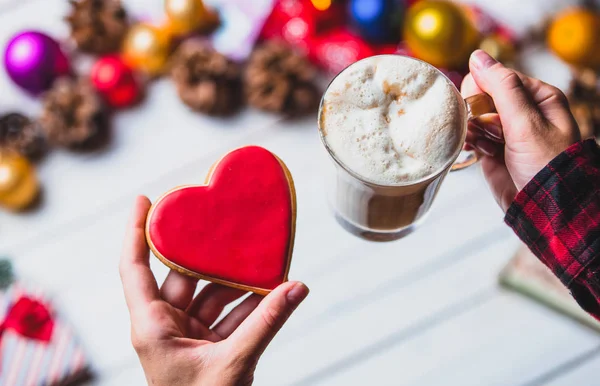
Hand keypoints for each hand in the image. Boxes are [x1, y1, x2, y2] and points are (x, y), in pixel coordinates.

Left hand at [119, 196, 308, 385]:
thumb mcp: (234, 363)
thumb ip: (266, 323)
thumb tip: (296, 288)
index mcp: (152, 327)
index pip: (135, 269)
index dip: (136, 232)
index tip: (143, 200)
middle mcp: (165, 326)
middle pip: (182, 276)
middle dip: (207, 254)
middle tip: (225, 225)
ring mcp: (186, 336)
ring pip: (211, 296)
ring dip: (237, 282)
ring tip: (263, 261)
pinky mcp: (206, 346)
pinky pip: (227, 315)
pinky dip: (248, 305)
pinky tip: (271, 290)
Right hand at [461, 50, 580, 211]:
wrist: (543, 209)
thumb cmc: (546, 164)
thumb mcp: (526, 122)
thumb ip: (501, 88)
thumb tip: (478, 57)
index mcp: (539, 99)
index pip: (501, 78)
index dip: (483, 86)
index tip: (473, 100)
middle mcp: (523, 114)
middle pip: (485, 96)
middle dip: (476, 108)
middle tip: (480, 124)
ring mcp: (506, 133)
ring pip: (476, 117)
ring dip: (472, 126)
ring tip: (480, 140)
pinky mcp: (492, 152)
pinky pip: (472, 137)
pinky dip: (469, 141)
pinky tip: (473, 147)